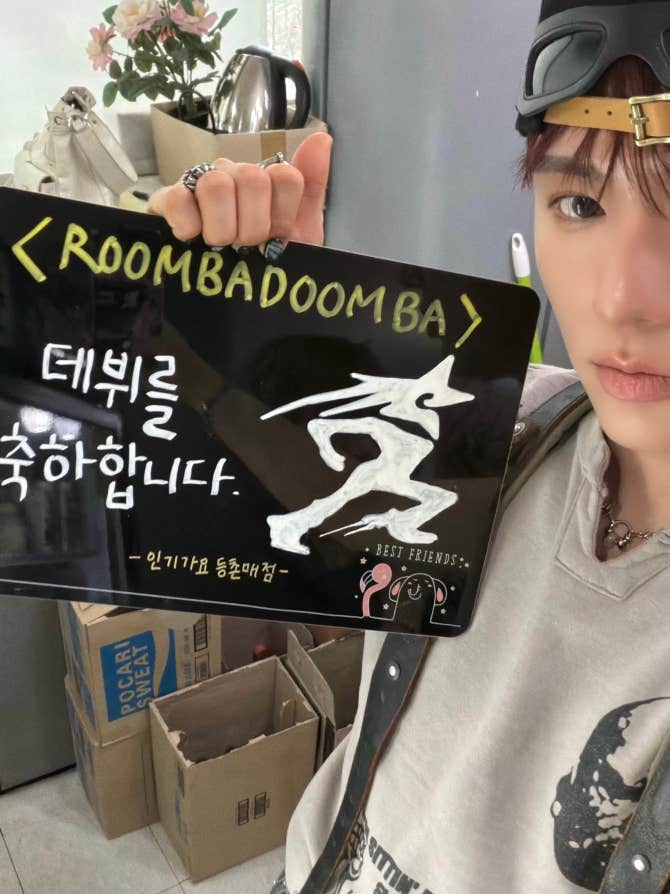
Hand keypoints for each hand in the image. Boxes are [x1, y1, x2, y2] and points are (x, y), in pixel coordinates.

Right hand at [147, 131, 332, 249]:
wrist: (238, 299)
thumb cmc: (264, 264)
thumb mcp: (300, 233)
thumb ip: (312, 186)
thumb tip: (321, 138)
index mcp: (264, 182)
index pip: (284, 176)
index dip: (282, 215)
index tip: (276, 237)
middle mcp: (233, 177)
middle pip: (251, 179)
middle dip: (253, 226)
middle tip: (246, 246)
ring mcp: (198, 186)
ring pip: (216, 185)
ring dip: (222, 227)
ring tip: (220, 246)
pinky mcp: (167, 202)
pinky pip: (177, 198)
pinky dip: (188, 223)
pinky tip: (192, 238)